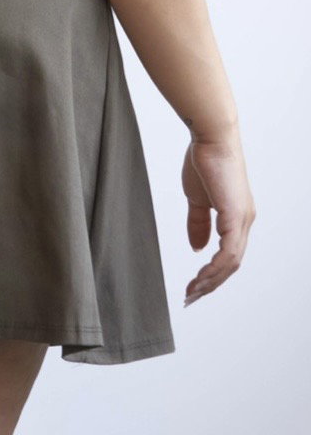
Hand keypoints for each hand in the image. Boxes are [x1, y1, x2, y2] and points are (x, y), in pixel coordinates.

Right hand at [182, 129, 255, 307]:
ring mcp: (242, 219)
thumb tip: (197, 248)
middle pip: (232, 265)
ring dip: (211, 280)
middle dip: (211, 284)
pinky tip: (201, 275)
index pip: (228, 255)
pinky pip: (228, 252)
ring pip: (231, 263)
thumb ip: (199, 223)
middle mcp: (244, 221)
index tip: (193, 285)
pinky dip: (215, 267)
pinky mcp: (235, 215)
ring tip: (192, 291)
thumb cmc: (204, 161)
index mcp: (237, 217)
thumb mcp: (198, 198)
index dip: (212, 274)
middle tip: (190, 297)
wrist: (210, 137)